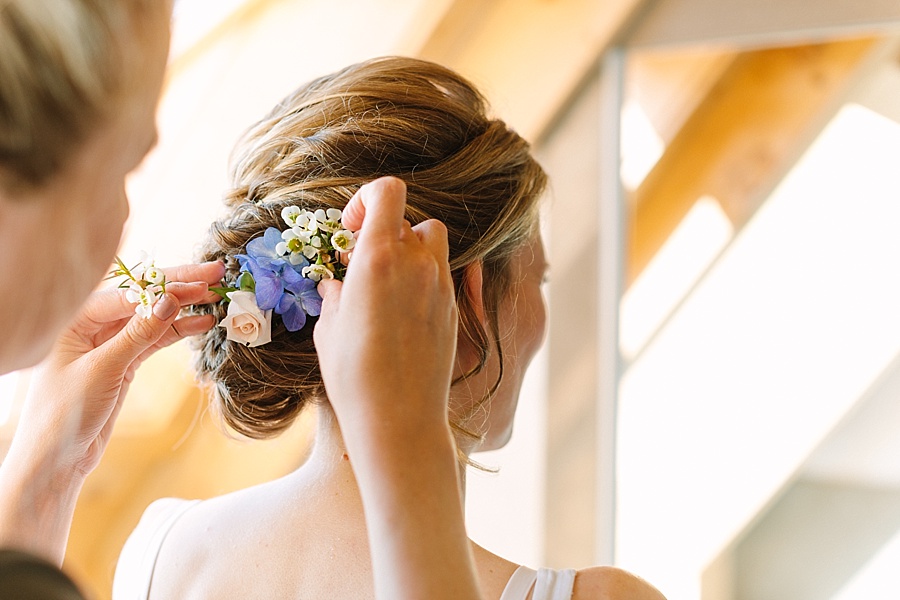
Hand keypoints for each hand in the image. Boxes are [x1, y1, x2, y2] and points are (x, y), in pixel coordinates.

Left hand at [0, 261, 223, 562]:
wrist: (56, 461)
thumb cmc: (63, 415)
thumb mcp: (103, 369)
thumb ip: (137, 334)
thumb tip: (170, 300)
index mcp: (74, 319)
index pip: (128, 292)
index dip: (165, 284)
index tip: (199, 281)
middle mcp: (90, 324)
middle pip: (142, 298)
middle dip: (179, 286)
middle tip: (215, 274)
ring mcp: (108, 343)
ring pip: (152, 317)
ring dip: (184, 309)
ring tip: (217, 298)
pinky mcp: (122, 362)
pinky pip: (154, 339)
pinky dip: (178, 332)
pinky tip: (202, 323)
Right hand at [315, 177, 457, 442]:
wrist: (400, 418)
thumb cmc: (355, 377)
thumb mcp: (329, 330)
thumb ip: (336, 296)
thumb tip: (338, 286)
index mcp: (378, 258)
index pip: (388, 191)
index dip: (367, 199)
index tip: (351, 227)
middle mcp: (416, 264)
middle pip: (407, 218)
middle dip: (383, 233)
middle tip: (362, 264)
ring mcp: (440, 285)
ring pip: (431, 241)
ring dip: (409, 249)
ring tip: (386, 282)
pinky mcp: (452, 308)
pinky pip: (440, 274)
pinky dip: (422, 277)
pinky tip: (401, 310)